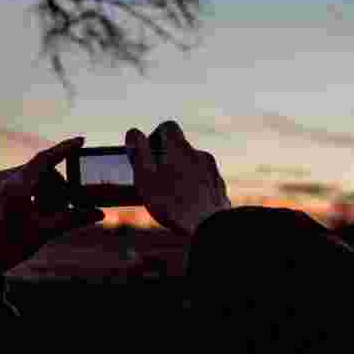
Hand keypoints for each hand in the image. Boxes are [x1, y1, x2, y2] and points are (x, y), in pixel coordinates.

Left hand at [0, 138, 104, 275]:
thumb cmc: (8, 246)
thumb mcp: (44, 231)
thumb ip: (72, 219)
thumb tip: (98, 213)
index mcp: (16, 186)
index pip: (44, 159)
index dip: (64, 149)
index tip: (81, 141)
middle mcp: (5, 180)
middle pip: (42, 171)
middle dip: (57, 187)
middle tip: (66, 208)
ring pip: (33, 178)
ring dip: (46, 193)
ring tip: (48, 216)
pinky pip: (21, 185)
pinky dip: (34, 195)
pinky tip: (36, 214)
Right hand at [125, 121, 230, 236]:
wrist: (210, 227)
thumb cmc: (172, 203)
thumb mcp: (146, 178)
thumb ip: (139, 153)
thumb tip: (134, 133)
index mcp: (180, 148)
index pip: (168, 127)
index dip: (155, 137)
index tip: (149, 156)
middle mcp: (199, 154)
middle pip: (180, 147)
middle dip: (167, 159)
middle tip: (156, 180)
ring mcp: (212, 170)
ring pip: (192, 164)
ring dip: (181, 173)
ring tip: (172, 197)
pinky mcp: (220, 186)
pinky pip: (203, 180)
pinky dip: (194, 187)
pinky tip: (187, 205)